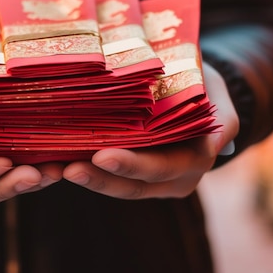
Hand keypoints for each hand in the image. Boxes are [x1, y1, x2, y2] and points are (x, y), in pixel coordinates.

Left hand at [62, 63, 238, 198]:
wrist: (198, 91)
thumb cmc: (205, 86)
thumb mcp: (216, 93)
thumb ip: (218, 116)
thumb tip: (213, 143)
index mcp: (196, 159)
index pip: (160, 167)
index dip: (132, 165)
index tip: (102, 156)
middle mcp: (174, 177)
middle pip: (133, 185)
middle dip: (99, 179)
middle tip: (68, 168)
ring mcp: (152, 179)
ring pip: (116, 186)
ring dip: (86, 179)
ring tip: (53, 168)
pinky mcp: (132, 172)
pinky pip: (108, 176)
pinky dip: (84, 169)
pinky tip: (56, 161)